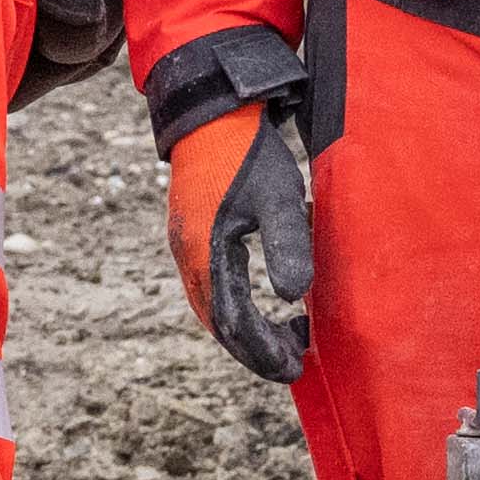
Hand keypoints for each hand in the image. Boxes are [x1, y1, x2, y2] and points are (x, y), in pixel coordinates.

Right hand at [169, 99, 315, 387]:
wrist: (212, 112)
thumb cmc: (249, 153)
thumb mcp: (279, 198)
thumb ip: (286, 247)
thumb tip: (291, 298)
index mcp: (206, 253)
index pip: (233, 322)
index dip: (263, 351)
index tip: (294, 367)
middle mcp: (188, 255)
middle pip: (217, 322)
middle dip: (255, 349)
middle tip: (293, 361)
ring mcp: (185, 244)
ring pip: (210, 306)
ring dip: (245, 329)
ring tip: (284, 337)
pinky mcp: (190, 232)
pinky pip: (208, 286)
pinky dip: (234, 306)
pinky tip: (260, 302)